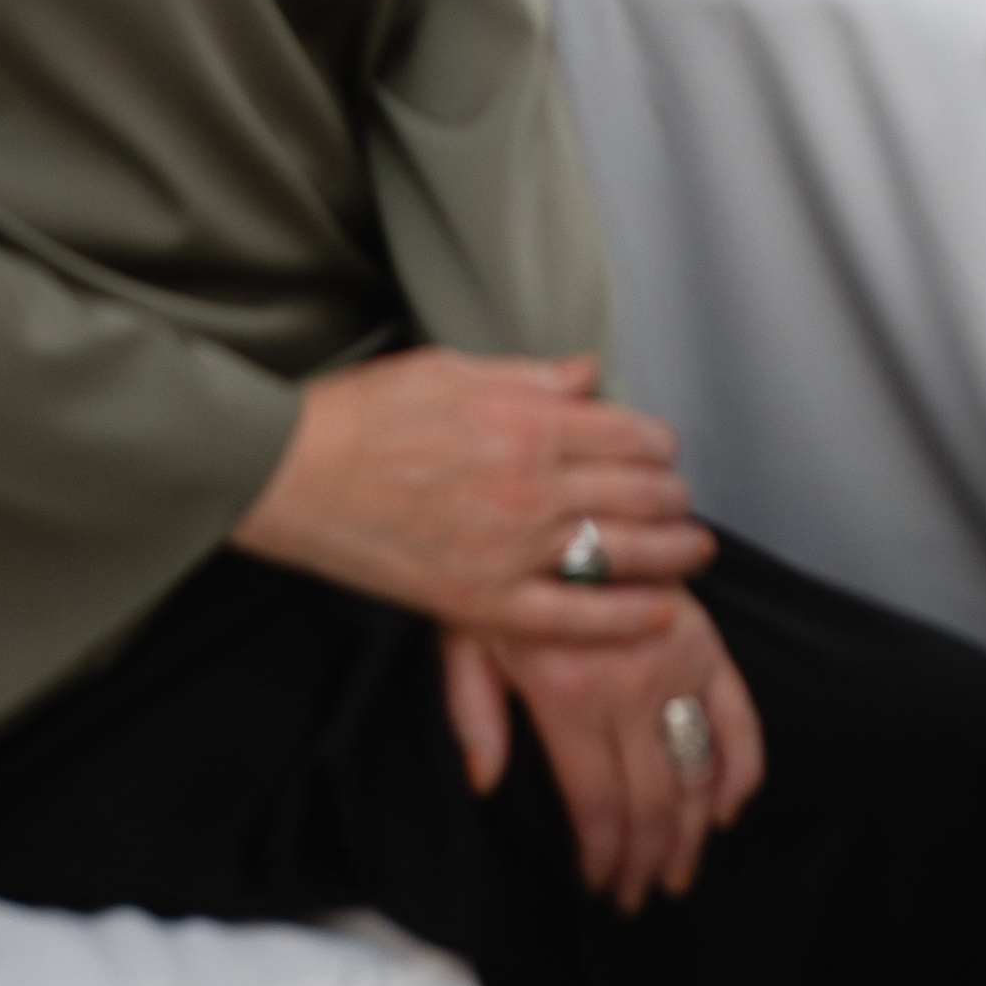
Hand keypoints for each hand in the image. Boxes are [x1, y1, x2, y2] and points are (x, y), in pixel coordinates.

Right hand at [232, 347, 714, 645]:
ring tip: (693, 550)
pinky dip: (625, 617)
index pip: (628, 432)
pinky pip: (573, 616)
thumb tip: (586, 375)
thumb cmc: (360, 414)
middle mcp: (528, 482)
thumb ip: (529, 376)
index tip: (664, 450)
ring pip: (621, 551)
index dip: (660, 443)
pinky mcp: (482, 599)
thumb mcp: (448, 369)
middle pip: (638, 491)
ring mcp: (508, 547)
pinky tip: (660, 611)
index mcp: (522, 419)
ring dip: (673, 552)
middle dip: (674, 496)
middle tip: (683, 501)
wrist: (292, 472)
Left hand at [461, 592, 765, 913]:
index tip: (601, 884)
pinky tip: (727, 809)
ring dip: (692, 835)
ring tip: (678, 872)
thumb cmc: (502, 570)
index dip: (603, 855)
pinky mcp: (705, 639)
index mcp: (567, 690)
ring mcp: (675, 662)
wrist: (557, 503)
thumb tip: (484, 782)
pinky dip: (740, 769)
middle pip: (651, 803)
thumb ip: (472, 709)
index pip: (598, 802)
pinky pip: (738, 717)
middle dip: (647, 861)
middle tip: (640, 894)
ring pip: (695, 774)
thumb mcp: (464, 633)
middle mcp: (629, 682)